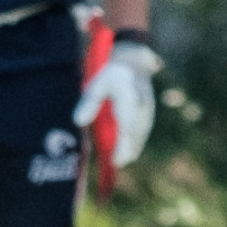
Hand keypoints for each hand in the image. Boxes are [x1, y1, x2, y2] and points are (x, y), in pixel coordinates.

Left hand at [79, 36, 161, 168]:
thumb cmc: (111, 75)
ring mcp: (148, 110)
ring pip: (141, 133)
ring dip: (133, 148)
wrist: (133, 63)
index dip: (123, 144)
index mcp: (130, 98)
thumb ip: (88, 103)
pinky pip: (143, 130)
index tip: (116, 157)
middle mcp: (142, 106)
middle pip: (136, 133)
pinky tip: (127, 151)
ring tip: (120, 161)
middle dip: (128, 150)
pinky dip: (135, 141)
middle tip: (117, 163)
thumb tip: (78, 122)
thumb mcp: (96, 84)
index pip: (127, 126)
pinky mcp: (148, 113)